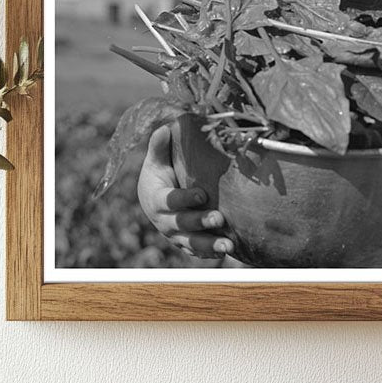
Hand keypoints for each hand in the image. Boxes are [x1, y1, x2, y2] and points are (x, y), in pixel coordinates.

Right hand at [137, 121, 233, 258]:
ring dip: (209, 245)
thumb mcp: (156, 160)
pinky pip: (196, 251)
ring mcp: (175, 234)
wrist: (153, 196)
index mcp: (155, 198)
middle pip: (182, 224)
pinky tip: (227, 251)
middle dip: (200, 222)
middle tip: (219, 219)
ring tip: (228, 245)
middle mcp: (164, 220)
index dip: (185, 198)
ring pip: (191, 243)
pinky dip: (210, 253)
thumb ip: (159, 146)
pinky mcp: (185, 242)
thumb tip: (165, 129)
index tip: (202, 195)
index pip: (170, 200)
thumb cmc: (160, 172)